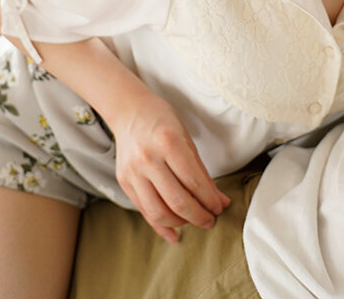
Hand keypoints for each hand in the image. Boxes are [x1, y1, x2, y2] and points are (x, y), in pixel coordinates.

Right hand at [109, 90, 230, 242]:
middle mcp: (148, 158)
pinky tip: (174, 233)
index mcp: (168, 142)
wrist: (128, 110)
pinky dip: (161, 225)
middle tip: (211, 220)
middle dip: (199, 216)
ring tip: (193, 221)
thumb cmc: (162, 120)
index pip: (194, 182)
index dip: (210, 200)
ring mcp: (133, 171)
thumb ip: (201, 171)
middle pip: (178, 201)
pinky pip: (144, 210)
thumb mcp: (186, 138)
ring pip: (159, 212)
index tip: (220, 208)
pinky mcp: (124, 181)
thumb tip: (220, 201)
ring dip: (181, 223)